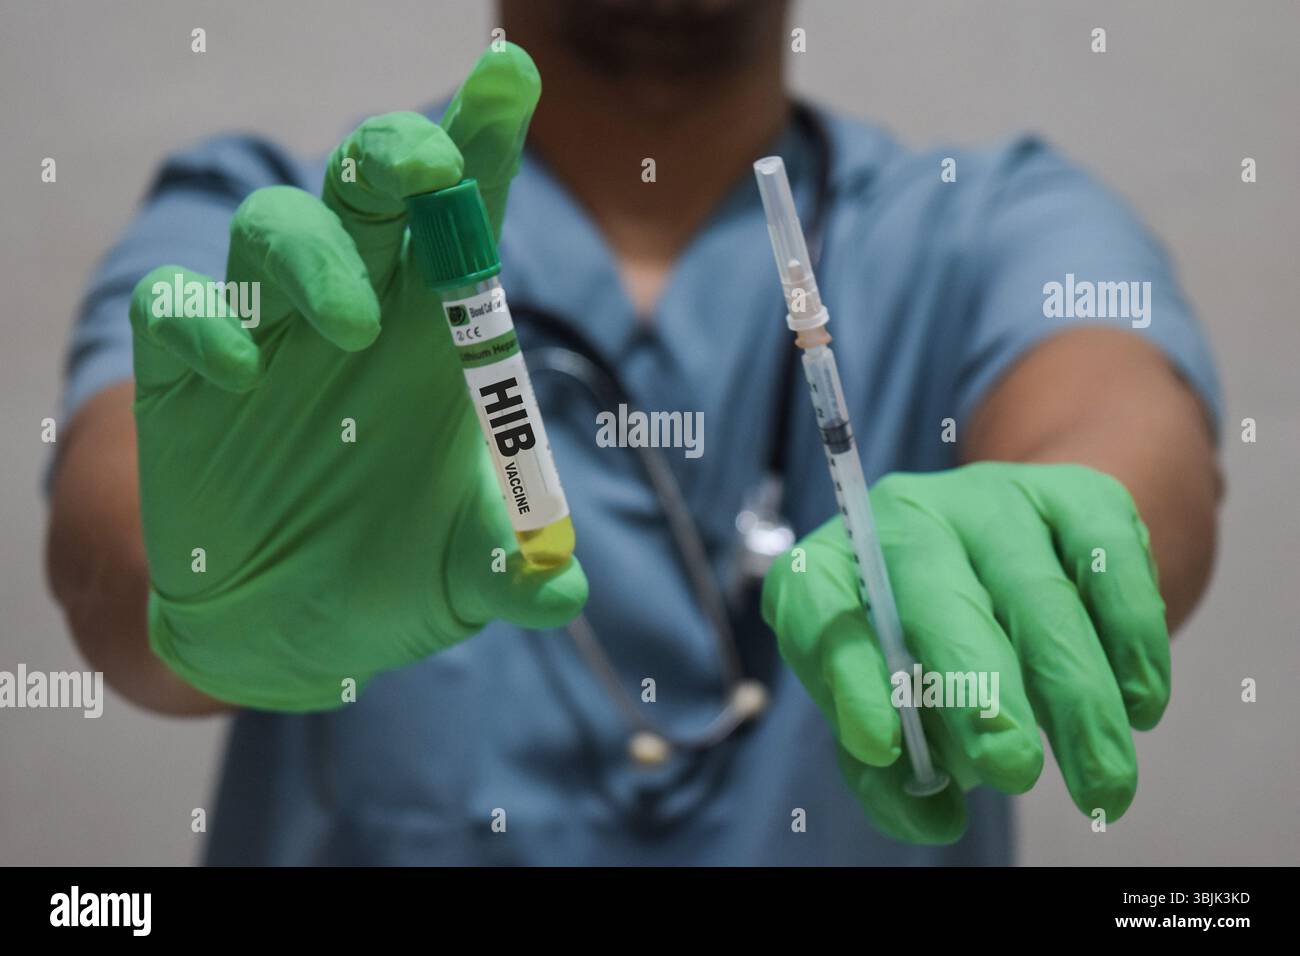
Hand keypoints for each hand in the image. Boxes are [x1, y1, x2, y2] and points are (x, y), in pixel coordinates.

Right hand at [129, 44, 585, 711]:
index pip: (465, 216)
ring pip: (273, 224)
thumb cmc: (393, 570)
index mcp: (437, 333)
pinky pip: (178, 306)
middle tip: (428, 170)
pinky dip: (205, 321)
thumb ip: (511, 566)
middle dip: (395, 156)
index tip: (512, 78)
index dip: (484, 141)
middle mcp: (358, 309)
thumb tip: (563, 590)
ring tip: (354, 329)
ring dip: (314, 253)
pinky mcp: (187, 376)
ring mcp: (271, 334)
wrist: (290, 626)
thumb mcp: (464, 574)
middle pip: (367, 186)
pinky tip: (241, 371)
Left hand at [762, 461, 1168, 842]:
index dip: (847, 674)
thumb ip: (892, 776)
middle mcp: (904, 517)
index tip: (880, 747)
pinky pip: (1110, 563)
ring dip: (1077, 697)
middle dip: (977, 687)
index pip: (816, 601)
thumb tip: (933, 817)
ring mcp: (992, 498)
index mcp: (833, 564)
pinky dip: (1132, 642)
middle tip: (1011, 769)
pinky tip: (1140, 706)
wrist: (1026, 559)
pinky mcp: (1075, 493)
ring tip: (1101, 783)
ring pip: (1037, 594)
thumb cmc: (935, 656)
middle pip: (933, 592)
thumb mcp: (893, 710)